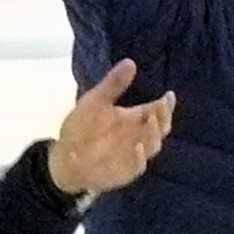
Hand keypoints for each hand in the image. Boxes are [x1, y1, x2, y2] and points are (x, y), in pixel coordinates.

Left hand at [50, 59, 176, 196]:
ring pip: (153, 146)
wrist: (65, 157)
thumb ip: (113, 84)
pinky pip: (137, 166)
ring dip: (154, 135)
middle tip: (161, 106)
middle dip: (164, 117)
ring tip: (151, 121)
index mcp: (134, 119)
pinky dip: (139, 158)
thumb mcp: (95, 101)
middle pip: (160, 128)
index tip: (168, 95)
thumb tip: (130, 62)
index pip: (156, 110)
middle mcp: (138, 136)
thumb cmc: (81, 128)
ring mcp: (134, 155)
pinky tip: (136, 147)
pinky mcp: (126, 171)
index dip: (166, 104)